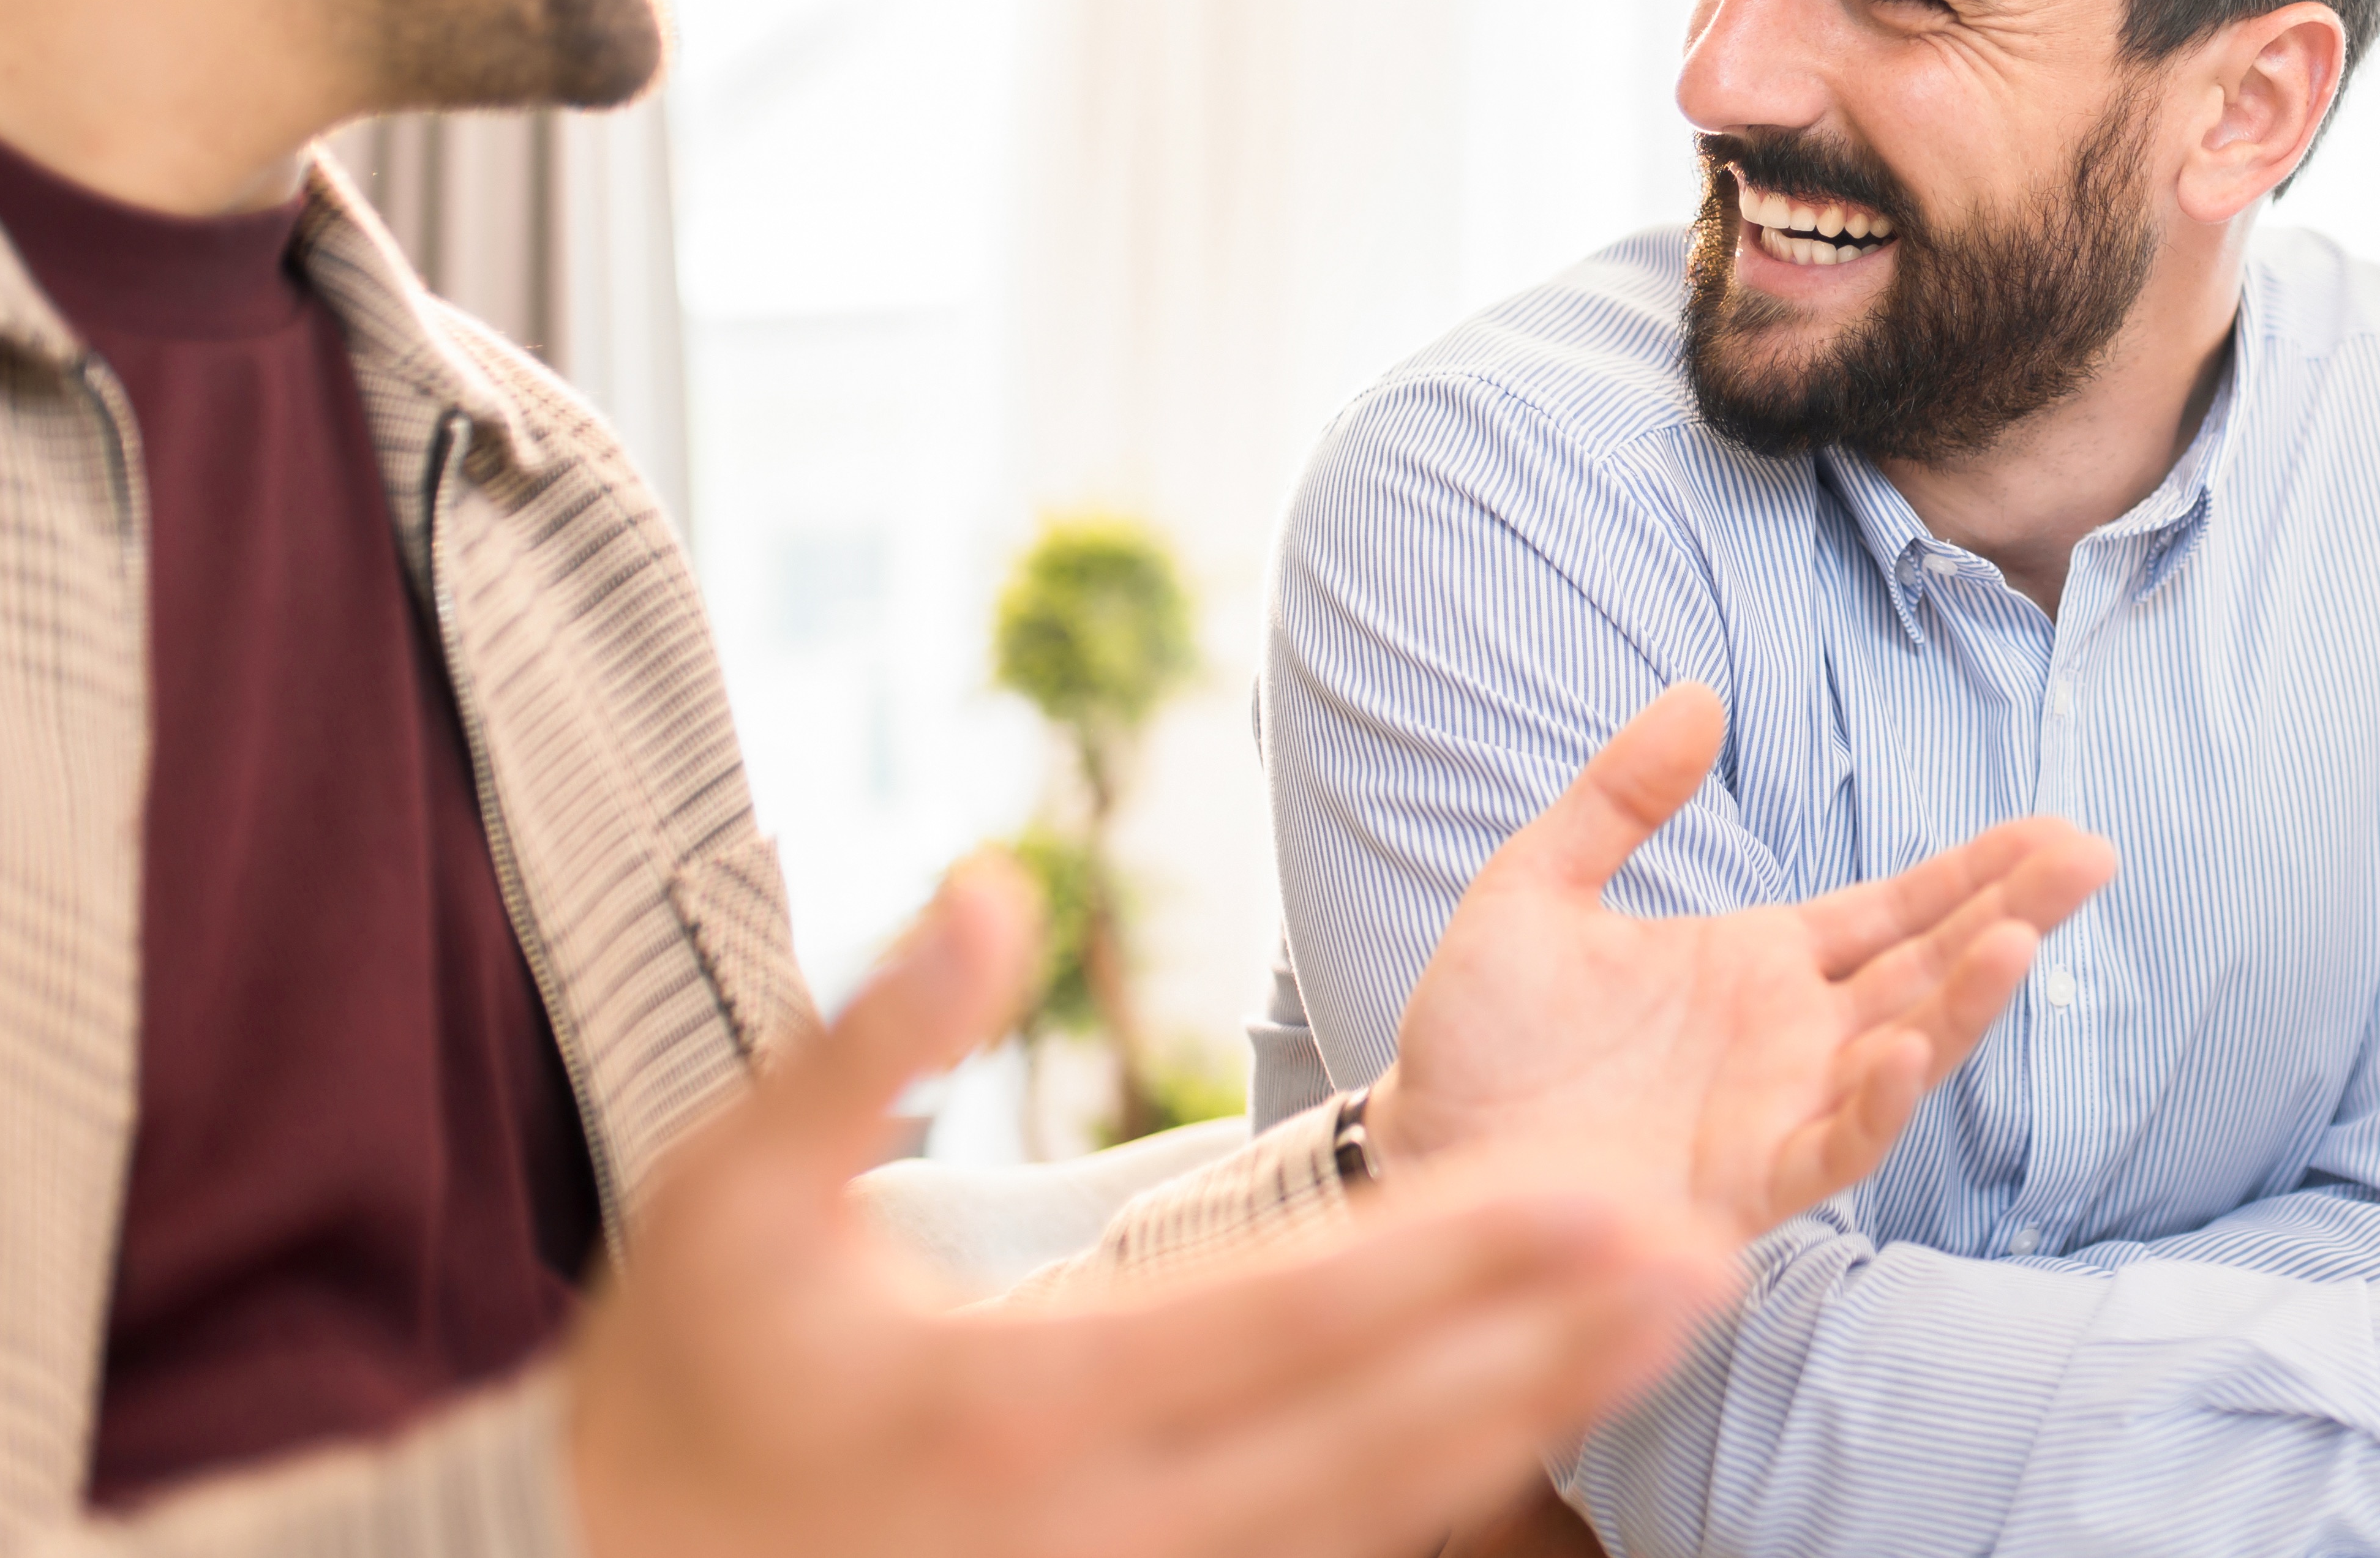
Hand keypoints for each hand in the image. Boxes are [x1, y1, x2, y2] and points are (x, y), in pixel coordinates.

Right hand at [569, 861, 1735, 1557]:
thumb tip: (1001, 885)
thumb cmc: (676, 1379)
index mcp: (1010, 1403)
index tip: (1594, 1192)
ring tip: (1667, 1327)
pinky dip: (1436, 1495)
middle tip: (1704, 1252)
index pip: (1280, 1322)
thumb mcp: (724, 1193)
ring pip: (1373, 1512)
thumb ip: (870, 1043)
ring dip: (1528, 1418)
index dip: (1451, 1262)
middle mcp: (1095, 1524)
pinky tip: (1539, 1424)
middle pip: (1374, 1433)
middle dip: (1545, 1343)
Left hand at [1364, 683, 2117, 1239]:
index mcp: (1760, 963)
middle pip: (1929, 968)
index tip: (2054, 830)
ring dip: (1966, 1004)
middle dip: (2013, 915)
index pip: (1896, 909)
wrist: (1414, 1148)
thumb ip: (1618, 798)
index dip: (1976, 871)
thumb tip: (1699, 694)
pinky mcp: (1742, 1185)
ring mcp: (1777, 1112)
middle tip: (2090, 858)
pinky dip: (1876, 1104)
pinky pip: (1834, 1149)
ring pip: (1905, 1055)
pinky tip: (1907, 1050)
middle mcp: (1792, 1038)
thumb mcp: (1535, 887)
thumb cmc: (1478, 1035)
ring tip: (2017, 942)